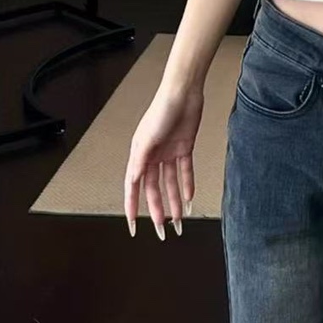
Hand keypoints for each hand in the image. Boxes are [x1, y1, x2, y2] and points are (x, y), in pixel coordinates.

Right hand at [123, 83, 204, 239]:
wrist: (184, 93)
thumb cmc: (162, 109)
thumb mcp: (147, 138)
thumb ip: (140, 161)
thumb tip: (133, 180)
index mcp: (140, 154)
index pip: (134, 187)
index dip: (132, 206)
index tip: (132, 225)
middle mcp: (153, 156)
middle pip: (154, 189)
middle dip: (158, 210)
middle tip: (162, 229)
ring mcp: (169, 153)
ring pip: (171, 184)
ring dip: (174, 201)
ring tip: (179, 220)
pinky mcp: (184, 148)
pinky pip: (185, 172)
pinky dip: (187, 185)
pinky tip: (189, 199)